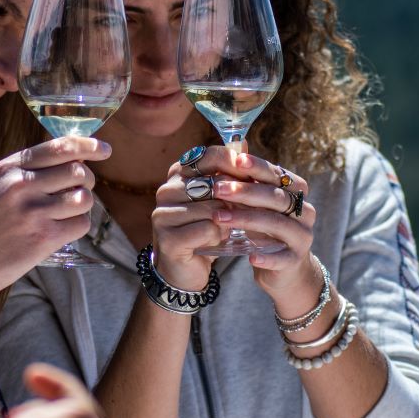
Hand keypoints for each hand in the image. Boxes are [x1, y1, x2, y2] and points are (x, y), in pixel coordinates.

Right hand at [0, 136, 110, 308]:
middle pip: (78, 171)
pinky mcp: (43, 238)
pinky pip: (81, 224)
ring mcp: (33, 211)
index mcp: (10, 167)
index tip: (105, 149)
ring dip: (83, 205)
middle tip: (78, 191)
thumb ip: (26, 169)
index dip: (89, 145)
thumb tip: (70, 158)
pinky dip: (78, 226)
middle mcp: (22, 184)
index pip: (60, 147)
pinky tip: (63, 230)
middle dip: (86, 181)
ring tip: (68, 212)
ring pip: (84, 197)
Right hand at [149, 144, 244, 287]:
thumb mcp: (215, 200)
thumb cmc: (204, 230)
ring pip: (213, 208)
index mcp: (177, 175)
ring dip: (229, 220)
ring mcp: (163, 214)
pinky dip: (220, 236)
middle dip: (237, 196)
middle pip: (214, 183)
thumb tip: (245, 147)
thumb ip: (225, 176)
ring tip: (229, 228)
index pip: (208, 156)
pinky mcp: (168, 238)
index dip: (235, 163)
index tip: (255, 175)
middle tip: (250, 207)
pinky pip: (207, 230)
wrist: (184, 270)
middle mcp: (166, 190)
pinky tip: (219, 241)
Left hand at [204, 151, 319, 312]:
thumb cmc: (264, 228)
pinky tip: (249, 255)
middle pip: (276, 197)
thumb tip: (229, 150)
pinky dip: (266, 256)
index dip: (257, 166)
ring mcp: (302, 236)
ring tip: (219, 217)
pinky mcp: (296, 260)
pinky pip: (282, 257)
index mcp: (295, 192)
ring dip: (246, 219)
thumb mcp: (255, 204)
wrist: (283, 268)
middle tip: (217, 188)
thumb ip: (246, 181)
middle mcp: (304, 211)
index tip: (235, 160)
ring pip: (276, 224)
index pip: (277, 174)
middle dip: (245, 191)